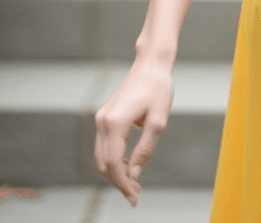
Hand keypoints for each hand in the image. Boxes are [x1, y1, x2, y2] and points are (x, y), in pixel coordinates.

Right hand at [94, 53, 173, 207]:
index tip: (134, 197)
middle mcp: (103, 121)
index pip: (114, 163)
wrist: (150, 64)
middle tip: (135, 194)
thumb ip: (145, 149)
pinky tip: (128, 165)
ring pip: (101, 156)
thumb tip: (134, 175)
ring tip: (133, 183)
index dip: (123, 183)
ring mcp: (101, 117)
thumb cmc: (158, 88)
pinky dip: (113, 159)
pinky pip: (104, 145)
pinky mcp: (104, 116)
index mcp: (116, 122)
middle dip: (118, 181)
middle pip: (104, 163)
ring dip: (115, 172)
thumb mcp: (158, 121)